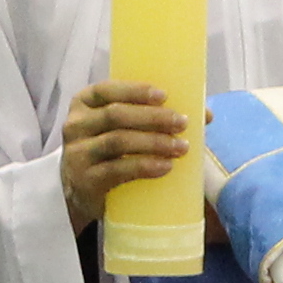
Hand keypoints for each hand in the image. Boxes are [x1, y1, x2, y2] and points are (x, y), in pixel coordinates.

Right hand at [58, 78, 191, 227]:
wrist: (84, 192)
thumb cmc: (111, 151)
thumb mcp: (125, 127)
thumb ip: (156, 114)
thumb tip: (206, 114)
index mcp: (84, 103)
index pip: (106, 90)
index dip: (134, 90)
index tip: (164, 96)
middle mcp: (75, 125)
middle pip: (116, 115)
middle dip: (153, 118)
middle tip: (182, 123)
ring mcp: (77, 154)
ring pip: (117, 141)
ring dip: (153, 143)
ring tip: (180, 147)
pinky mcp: (85, 181)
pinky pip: (116, 170)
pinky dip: (144, 166)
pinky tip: (164, 166)